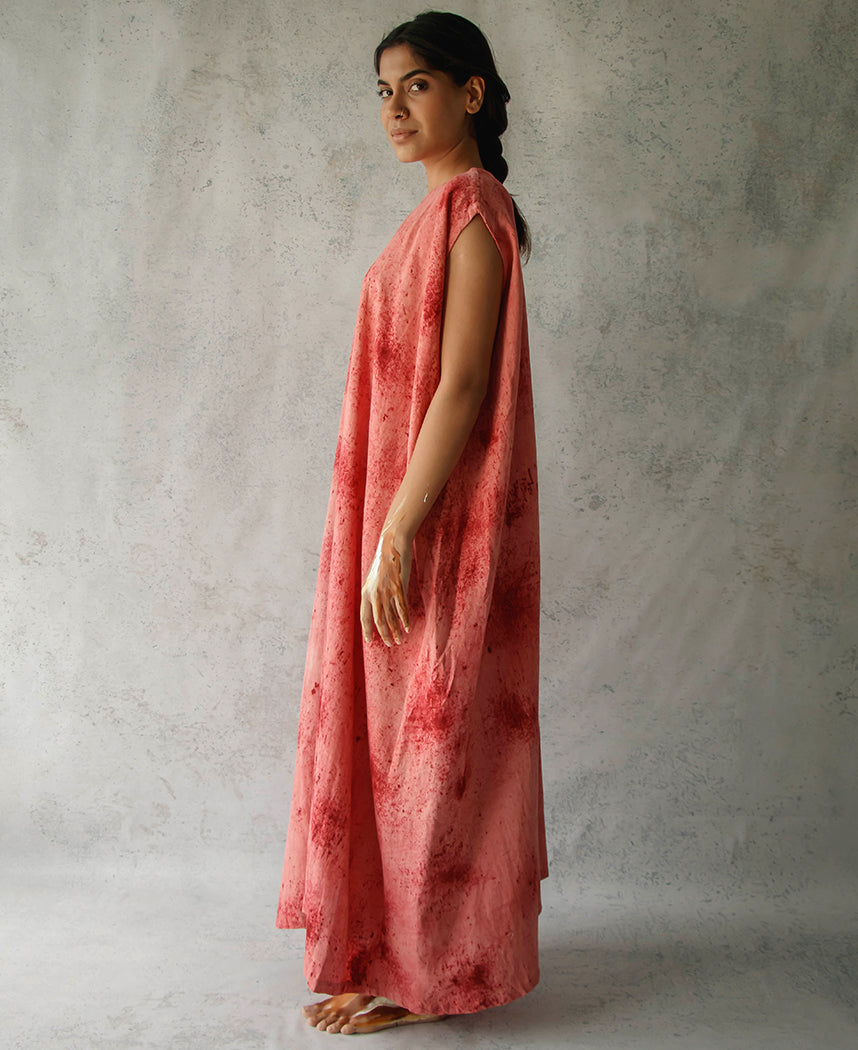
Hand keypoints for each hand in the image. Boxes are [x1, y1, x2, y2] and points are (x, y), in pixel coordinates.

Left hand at [360, 529, 411, 646]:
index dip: (367, 630)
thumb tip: (380, 604)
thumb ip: (376, 591)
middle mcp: (374, 593)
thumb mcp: (375, 577)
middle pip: (378, 621)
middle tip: (391, 644)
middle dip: (384, 635)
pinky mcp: (398, 588)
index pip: (364, 616)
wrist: (392, 544)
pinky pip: (402, 609)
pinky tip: (408, 628)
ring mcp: (386, 591)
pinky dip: (405, 620)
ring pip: (391, 617)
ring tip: (400, 640)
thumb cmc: (385, 559)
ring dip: (395, 631)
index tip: (370, 640)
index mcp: (365, 591)